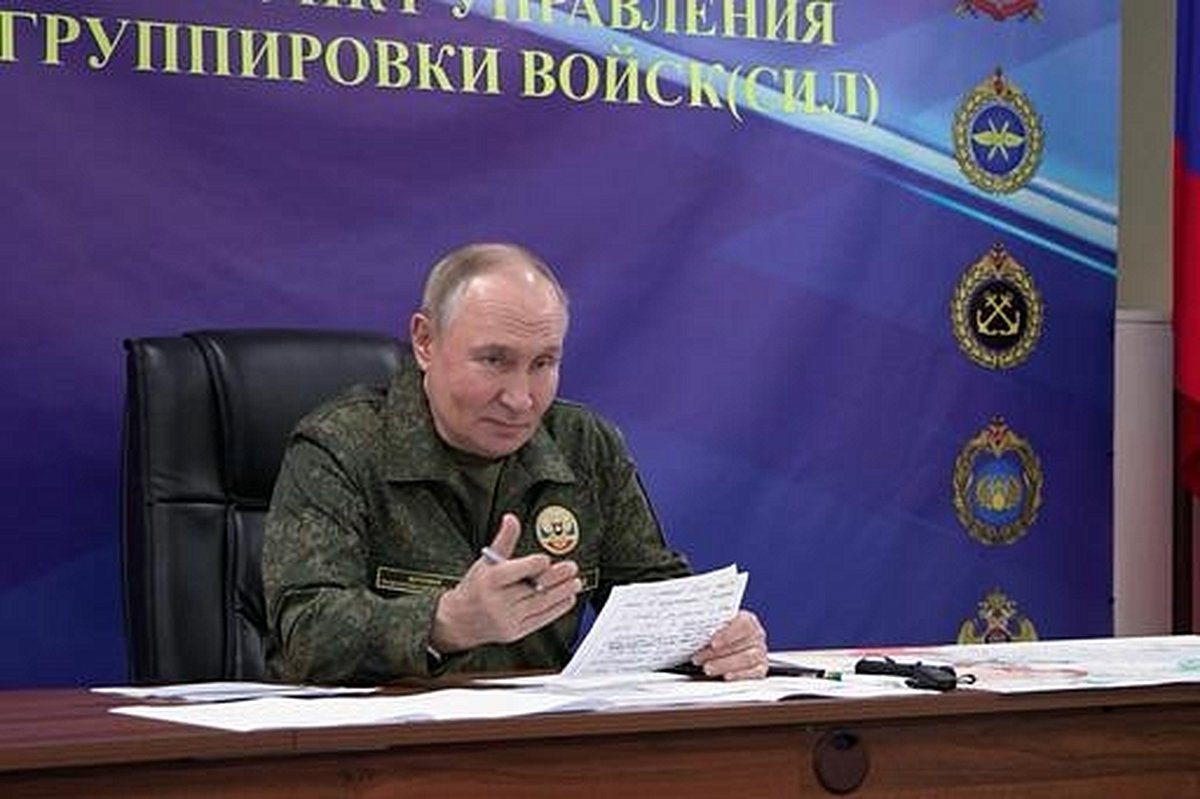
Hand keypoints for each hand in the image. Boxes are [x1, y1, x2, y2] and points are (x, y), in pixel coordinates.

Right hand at [430, 513, 580, 653]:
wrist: (458, 621)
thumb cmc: (475, 588)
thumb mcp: (485, 562)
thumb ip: (503, 541)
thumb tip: (511, 519)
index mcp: (490, 581)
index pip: (519, 570)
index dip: (536, 563)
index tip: (546, 559)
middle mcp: (498, 601)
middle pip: (534, 587)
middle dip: (557, 577)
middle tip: (571, 568)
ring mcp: (507, 619)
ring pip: (541, 603)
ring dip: (562, 592)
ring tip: (575, 582)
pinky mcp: (515, 632)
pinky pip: (541, 619)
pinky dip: (557, 609)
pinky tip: (567, 599)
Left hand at [690, 610, 767, 679]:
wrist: (732, 644)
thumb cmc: (721, 634)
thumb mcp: (716, 627)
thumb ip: (710, 628)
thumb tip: (693, 632)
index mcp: (747, 620)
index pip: (742, 624)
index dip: (727, 634)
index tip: (712, 642)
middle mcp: (757, 635)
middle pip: (741, 644)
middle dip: (717, 653)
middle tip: (699, 658)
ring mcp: (760, 652)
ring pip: (747, 659)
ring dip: (724, 664)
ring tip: (707, 668)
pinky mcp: (760, 669)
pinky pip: (753, 673)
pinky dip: (739, 675)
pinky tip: (726, 676)